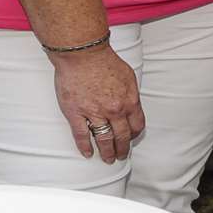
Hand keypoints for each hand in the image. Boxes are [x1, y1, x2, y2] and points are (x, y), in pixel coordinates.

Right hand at [51, 45, 144, 163]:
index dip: (134, 135)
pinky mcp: (76, 113)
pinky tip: (88, 153)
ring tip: (107, 159)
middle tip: (121, 155)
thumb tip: (131, 105)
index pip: (136, 126)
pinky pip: (82, 135)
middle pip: (122, 137)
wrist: (82, 53)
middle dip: (122, 149)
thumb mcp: (128, 76)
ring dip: (107, 152)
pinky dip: (85, 146)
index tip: (130, 138)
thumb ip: (130, 94)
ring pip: (104, 140)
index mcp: (129, 101)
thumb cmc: (103, 60)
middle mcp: (114, 111)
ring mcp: (95, 113)